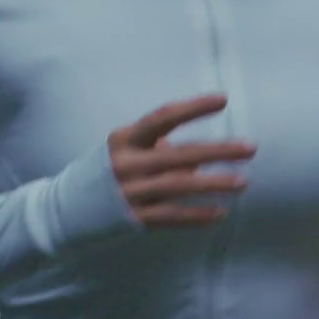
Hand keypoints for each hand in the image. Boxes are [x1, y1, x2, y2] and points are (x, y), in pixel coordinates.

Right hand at [107, 94, 254, 227]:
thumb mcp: (127, 148)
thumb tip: (201, 158)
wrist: (68, 208)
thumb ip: (161, 147)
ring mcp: (130, 193)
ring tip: (243, 181)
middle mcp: (126, 164)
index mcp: (125, 139)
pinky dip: (197, 215)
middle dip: (218, 150)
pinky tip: (221, 212)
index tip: (223, 99)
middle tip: (250, 147)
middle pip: (180, 155)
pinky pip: (172, 217)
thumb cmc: (109, 168)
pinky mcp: (133, 218)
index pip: (163, 117)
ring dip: (214, 184)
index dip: (193, 108)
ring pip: (180, 187)